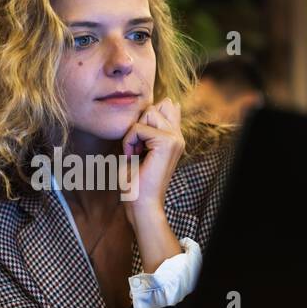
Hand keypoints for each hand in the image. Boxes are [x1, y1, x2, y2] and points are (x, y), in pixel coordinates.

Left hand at [121, 98, 184, 218]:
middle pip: (153, 108)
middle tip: (135, 150)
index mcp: (175, 137)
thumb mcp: (140, 148)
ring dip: (133, 133)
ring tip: (134, 153)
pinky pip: (139, 128)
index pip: (166, 107)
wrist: (142, 204)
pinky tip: (131, 157)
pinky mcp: (167, 142)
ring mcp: (175, 139)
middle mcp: (178, 137)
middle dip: (137, 125)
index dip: (146, 117)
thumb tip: (159, 103)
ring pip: (148, 113)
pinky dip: (129, 141)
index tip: (139, 143)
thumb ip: (146, 128)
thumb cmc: (137, 181)